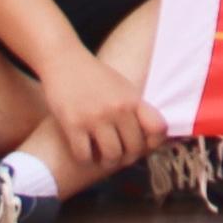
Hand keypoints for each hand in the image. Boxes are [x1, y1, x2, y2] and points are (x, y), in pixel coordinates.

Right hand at [33, 52, 163, 186]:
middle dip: (127, 157)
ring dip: (107, 162)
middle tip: (118, 156)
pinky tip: (84, 152)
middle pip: (134, 149)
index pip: (158, 129)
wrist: (64, 60)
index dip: (153, 143)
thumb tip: (150, 136)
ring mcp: (96, 117)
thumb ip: (135, 108)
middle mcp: (118, 108)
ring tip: (101, 157)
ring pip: (111, 156)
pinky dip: (85, 159)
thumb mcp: (122, 86)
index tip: (143, 145)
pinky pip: (84, 156)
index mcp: (133, 98)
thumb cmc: (94, 76)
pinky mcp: (73, 124)